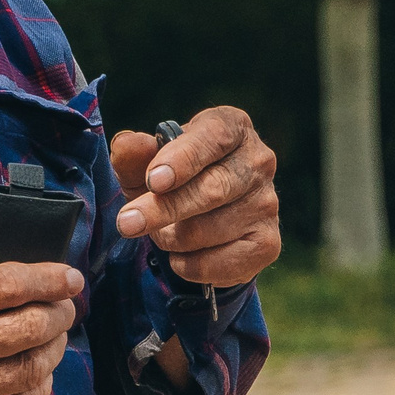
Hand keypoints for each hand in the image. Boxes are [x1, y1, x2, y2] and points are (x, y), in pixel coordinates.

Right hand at [0, 261, 81, 394]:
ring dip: (53, 350)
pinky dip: (37, 393)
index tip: (69, 277)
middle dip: (59, 312)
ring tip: (54, 338)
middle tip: (65, 306)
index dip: (49, 278)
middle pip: (31, 325)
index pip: (10, 284)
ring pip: (31, 368)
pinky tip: (39, 380)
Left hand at [110, 106, 281, 287]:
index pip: (213, 138)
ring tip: (162, 233)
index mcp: (232, 128)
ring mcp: (267, 204)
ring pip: (211, 230)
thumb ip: (135, 153)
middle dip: (164, 209)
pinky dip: (190, 265)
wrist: (205, 216)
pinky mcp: (268, 243)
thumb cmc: (173, 179)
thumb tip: (126, 145)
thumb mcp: (148, 162)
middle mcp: (258, 162)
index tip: (154, 181)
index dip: (183, 159)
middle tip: (127, 224)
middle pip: (212, 189)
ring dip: (172, 238)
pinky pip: (222, 263)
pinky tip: (181, 255)